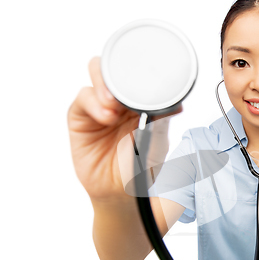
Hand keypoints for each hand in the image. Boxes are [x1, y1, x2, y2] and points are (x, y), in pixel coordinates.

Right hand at [67, 56, 181, 200]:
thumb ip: (162, 121)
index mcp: (139, 101)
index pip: (136, 73)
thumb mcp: (157, 143)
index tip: (149, 71)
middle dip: (118, 70)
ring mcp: (99, 106)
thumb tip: (177, 105)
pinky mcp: (80, 118)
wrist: (121, 192)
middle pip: (113, 67)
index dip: (140, 67)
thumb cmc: (141, 167)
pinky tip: (105, 116)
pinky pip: (82, 100)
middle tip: (126, 89)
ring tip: (114, 108)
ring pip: (96, 75)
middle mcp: (119, 100)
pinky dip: (93, 103)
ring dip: (104, 86)